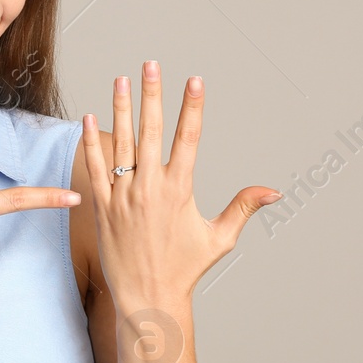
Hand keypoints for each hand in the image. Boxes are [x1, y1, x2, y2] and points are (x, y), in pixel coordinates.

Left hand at [82, 62, 280, 304]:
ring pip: (120, 143)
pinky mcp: (101, 207)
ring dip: (120, 108)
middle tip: (151, 64)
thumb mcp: (220, 238)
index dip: (191, 106)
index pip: (188, 138)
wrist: (147, 298)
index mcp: (179, 190)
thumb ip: (243, 208)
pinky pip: (95, 168)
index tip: (194, 80)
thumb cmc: (185, 270)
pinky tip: (89, 117)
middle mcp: (149, 188)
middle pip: (150, 131)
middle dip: (151, 94)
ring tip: (122, 78)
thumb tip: (273, 191)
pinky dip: (91, 142)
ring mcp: (122, 196)